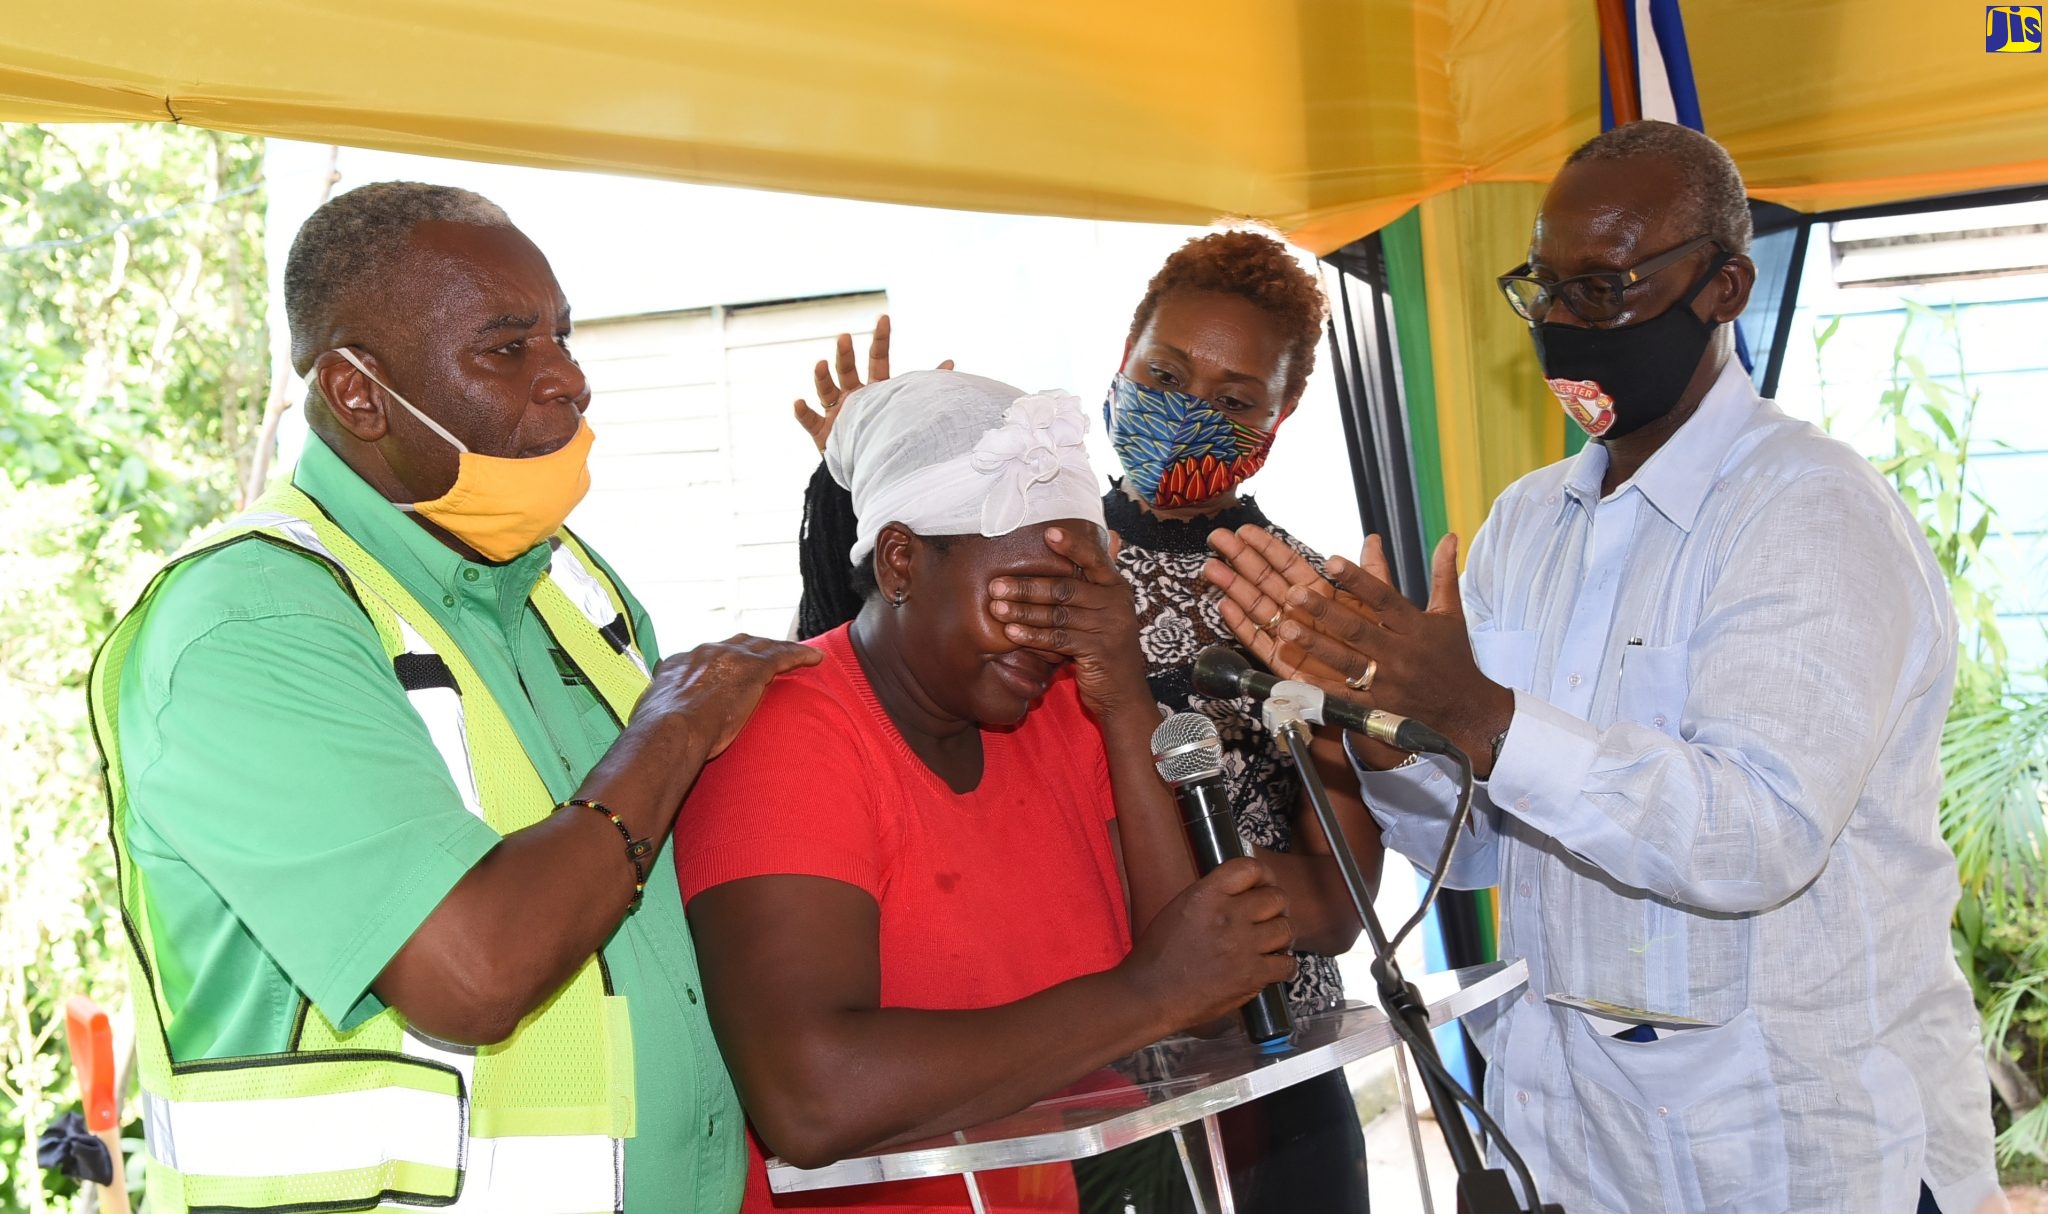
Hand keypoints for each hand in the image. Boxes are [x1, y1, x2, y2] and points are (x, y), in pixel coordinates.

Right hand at [632, 635, 822, 761]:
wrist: (669, 733)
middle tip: (767, 657)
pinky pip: (783, 656)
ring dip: (779, 649)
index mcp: (679, 664)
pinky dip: (799, 655)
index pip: (706, 657)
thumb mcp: (652, 719)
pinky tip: (815, 659)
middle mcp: (704, 654)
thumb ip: (659, 715)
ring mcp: (729, 658)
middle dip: (753, 649)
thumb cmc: (657, 738)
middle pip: (736, 644)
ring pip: (762, 646)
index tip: (729, 670)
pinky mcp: (753, 668)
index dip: (721, 662)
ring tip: (798, 654)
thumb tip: (653, 729)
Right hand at [792, 314, 954, 451]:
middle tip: (844, 337)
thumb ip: (926, 385)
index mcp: (875, 388)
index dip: (881, 338)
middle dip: (845, 353)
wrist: (869, 466)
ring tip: (820, 364)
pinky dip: (802, 411)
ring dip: (821, 376)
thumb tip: (951, 362)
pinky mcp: (822, 432)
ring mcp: (835, 412)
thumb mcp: (905, 406)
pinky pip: (809, 419)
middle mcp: (852, 395)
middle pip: (847, 369)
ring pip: (825, 389)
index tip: (883, 317)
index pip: (877, 358)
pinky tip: (798, 402)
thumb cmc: (887, 432)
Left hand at [986, 525, 1147, 717]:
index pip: (1094, 558)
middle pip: (1065, 588)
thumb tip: (1082, 549)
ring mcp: (1110, 627)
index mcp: (1117, 587)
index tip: (1048, 533)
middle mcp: (1117, 603)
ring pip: (1058, 614)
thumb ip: (1087, 585)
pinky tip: (1011, 634)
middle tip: (996, 585)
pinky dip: (1032, 636)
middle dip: (1027, 586)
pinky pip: (1058, 639)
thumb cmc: (1103, 649)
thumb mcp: (1101, 613)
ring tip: (997, 608)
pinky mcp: (1098, 652)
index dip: (1072, 545)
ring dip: (1023, 611)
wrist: (1123, 695)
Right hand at [1119, 857, 1295, 1030]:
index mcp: (1206, 894)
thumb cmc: (1159, 953)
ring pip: (1286, 929)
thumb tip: (1243, 891)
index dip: (1263, 875)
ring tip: (1270, 942)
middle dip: (1275, 907)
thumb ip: (1212, 895)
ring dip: (1281, 935)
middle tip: (1268, 918)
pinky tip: (1271, 965)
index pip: (1251, 868)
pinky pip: (1288, 964)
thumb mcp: (1180, 907)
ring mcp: (1242, 946)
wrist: (1151, 994)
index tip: (1263, 885)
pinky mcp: (1251, 976)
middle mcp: (1228, 915)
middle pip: (1276, 898)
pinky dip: (1283, 965)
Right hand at [1202, 530, 1402, 767]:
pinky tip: (1225, 606)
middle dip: (1240, 559)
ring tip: (1212, 568)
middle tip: (1217, 538)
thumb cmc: (1381, 646)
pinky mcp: (1283, 663)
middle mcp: (1300, 613)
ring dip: (1233, 587)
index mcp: (1320, 596)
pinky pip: (1259, 642)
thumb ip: (1373, 574)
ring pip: (1256, 607)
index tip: (1245, 530)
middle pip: (1265, 581)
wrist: (1383, 691)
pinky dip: (1242, 625)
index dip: (1267, 546)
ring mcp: (1289, 637)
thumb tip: (1374, 539)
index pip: (1288, 564)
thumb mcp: (1381, 605)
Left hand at [1205, 527, 1513, 772]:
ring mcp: (1388, 682)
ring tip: (1287, 629)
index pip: (1383, 597)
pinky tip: (1296, 675)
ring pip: (1347, 662)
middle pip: (1358, 629)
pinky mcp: (1379, 708)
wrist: (1467, 710)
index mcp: (1415, 626)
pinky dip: (1322, 688)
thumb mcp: (1450, 614)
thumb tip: (1450, 536)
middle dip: (1325, 611)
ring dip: (1316, 646)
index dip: (1357, 579)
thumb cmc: (1454, 657)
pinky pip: (1347, 698)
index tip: (1330, 560)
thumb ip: (1443, 574)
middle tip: (1294, 593)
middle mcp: (1400, 653)